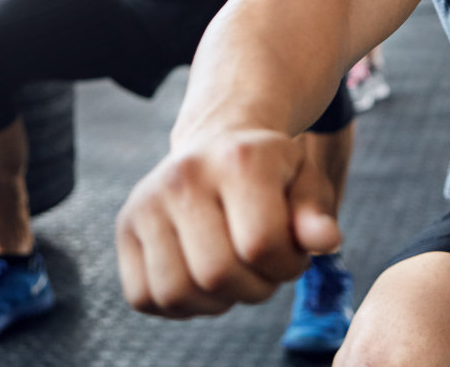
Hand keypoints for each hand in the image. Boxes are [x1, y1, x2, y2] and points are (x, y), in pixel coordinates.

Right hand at [116, 129, 340, 317]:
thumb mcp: (305, 181)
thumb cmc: (271, 171)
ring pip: (177, 293)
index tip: (293, 255)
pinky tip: (204, 279)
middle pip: (218, 275)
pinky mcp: (124, 227)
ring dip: (216, 302)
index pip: (261, 244)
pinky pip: (146, 297)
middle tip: (265, 269)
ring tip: (236, 274)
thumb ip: (316, 212)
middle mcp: (184, 176)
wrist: (220, 144)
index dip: (288, 266)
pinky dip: (180, 305)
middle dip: (255, 287)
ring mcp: (147, 202)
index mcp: (238, 158)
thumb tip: (325, 241)